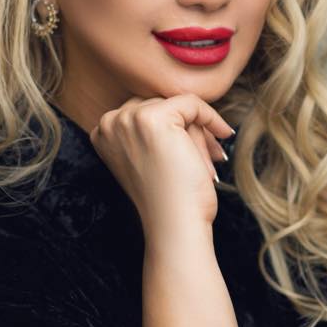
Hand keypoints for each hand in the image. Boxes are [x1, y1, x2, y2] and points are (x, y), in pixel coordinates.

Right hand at [88, 94, 234, 230]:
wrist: (174, 224)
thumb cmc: (169, 199)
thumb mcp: (155, 158)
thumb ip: (161, 130)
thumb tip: (193, 107)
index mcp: (103, 134)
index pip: (146, 112)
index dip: (176, 130)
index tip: (199, 150)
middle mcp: (109, 123)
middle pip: (161, 106)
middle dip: (189, 130)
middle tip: (212, 155)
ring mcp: (128, 119)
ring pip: (177, 107)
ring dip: (198, 132)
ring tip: (212, 159)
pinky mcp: (152, 118)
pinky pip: (191, 102)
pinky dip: (211, 118)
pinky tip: (223, 134)